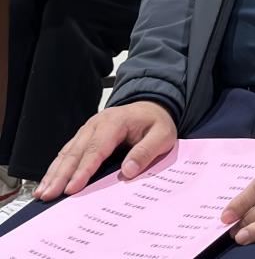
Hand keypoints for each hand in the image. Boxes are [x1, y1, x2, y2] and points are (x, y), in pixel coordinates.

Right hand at [36, 101, 176, 200]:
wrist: (152, 107)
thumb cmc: (156, 122)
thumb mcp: (162, 135)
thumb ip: (147, 152)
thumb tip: (128, 171)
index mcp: (116, 122)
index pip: (97, 149)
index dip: (83, 170)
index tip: (73, 189)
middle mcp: (97, 123)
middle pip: (76, 152)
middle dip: (61, 175)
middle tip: (49, 195)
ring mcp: (88, 129)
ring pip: (68, 152)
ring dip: (54, 173)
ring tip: (43, 193)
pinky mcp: (85, 136)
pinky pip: (68, 152)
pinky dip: (57, 167)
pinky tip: (49, 181)